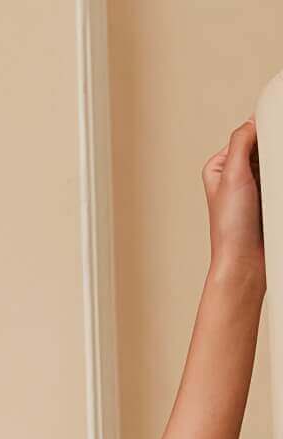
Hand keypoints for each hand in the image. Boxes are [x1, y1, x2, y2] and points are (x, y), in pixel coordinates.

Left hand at [203, 116, 265, 284]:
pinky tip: (279, 189)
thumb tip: (253, 119)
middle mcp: (234, 175)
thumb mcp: (232, 175)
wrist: (244, 262)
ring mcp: (253, 187)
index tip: (275, 133)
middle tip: (272, 170)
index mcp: (219, 166)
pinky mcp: (268, 198)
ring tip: (273, 187)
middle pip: (263, 146)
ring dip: (280, 165)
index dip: (263, 132)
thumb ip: (240, 142)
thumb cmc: (231, 229)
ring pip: (275, 161)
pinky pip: (280, 177)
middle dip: (273, 151)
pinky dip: (282, 177)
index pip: (247, 133)